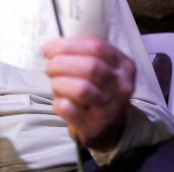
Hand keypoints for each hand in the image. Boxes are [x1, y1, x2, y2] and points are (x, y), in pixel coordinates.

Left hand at [43, 36, 134, 150]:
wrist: (107, 126)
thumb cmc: (98, 90)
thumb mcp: (102, 68)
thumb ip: (83, 54)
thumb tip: (51, 48)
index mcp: (124, 66)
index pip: (96, 47)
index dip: (68, 46)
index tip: (49, 49)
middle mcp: (121, 86)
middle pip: (89, 67)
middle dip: (61, 64)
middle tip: (50, 67)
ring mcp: (110, 108)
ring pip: (81, 89)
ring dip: (59, 82)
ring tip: (55, 83)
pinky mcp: (93, 126)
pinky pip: (69, 109)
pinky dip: (59, 102)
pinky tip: (60, 101)